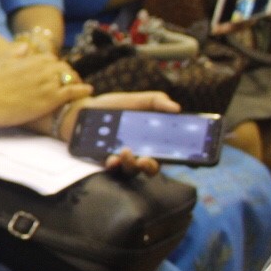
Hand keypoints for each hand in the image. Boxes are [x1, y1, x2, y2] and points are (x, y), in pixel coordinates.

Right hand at [0, 50, 89, 127]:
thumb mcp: (0, 63)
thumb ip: (14, 53)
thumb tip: (24, 46)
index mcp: (30, 60)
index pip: (50, 59)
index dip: (54, 66)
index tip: (54, 72)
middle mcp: (42, 69)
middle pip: (62, 67)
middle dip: (67, 73)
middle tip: (70, 80)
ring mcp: (48, 84)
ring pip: (70, 77)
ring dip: (76, 80)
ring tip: (80, 86)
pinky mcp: (51, 98)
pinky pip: (73, 91)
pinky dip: (82, 90)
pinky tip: (88, 90)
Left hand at [55, 92, 175, 175]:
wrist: (82, 109)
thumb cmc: (113, 106)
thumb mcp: (136, 100)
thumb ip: (156, 101)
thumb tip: (177, 108)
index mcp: (150, 141)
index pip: (169, 153)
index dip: (181, 158)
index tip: (187, 158)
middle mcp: (138, 153)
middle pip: (151, 168)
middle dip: (151, 167)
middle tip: (146, 161)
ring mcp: (121, 160)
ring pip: (131, 171)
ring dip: (131, 164)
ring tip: (125, 151)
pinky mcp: (104, 162)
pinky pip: (111, 170)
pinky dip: (113, 165)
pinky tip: (111, 159)